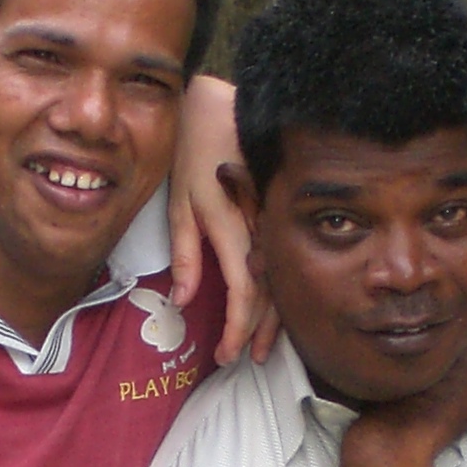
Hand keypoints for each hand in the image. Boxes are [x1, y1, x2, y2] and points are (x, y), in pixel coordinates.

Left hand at [170, 77, 275, 363]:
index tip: (224, 354)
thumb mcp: (179, 202)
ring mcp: (277, 220)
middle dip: (262, 332)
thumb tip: (184, 299)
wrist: (226, 107)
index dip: (237, 330)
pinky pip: (287, 258)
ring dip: (278, 316)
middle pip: (272, 293)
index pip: (243, 293)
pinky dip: (284, 288)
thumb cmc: (194, 154)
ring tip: (266, 345)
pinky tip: (280, 306)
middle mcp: (262, 228)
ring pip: (285, 278)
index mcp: (232, 227)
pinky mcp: (282, 212)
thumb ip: (184, 253)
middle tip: (248, 359)